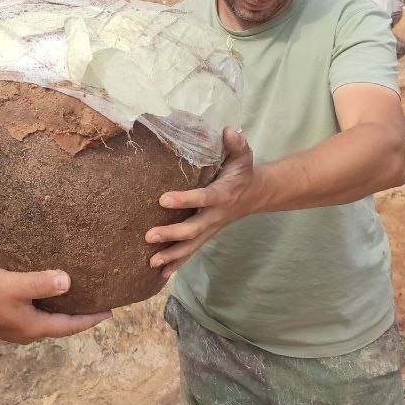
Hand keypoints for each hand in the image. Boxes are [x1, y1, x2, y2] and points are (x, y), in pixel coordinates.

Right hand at [0, 269, 109, 342]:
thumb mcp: (16, 285)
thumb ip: (42, 284)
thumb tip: (68, 282)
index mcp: (34, 328)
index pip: (70, 325)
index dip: (90, 319)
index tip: (109, 312)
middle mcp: (28, 333)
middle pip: (61, 325)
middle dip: (80, 316)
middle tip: (97, 304)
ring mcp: (16, 328)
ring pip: (47, 321)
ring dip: (63, 311)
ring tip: (77, 297)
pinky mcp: (7, 320)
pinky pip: (36, 315)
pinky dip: (48, 307)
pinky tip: (47, 294)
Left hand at [145, 127, 257, 276]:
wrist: (256, 194)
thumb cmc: (243, 172)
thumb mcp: (244, 155)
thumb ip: (237, 144)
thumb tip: (229, 131)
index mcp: (222, 194)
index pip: (203, 198)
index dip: (185, 200)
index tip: (163, 199)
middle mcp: (215, 215)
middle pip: (193, 229)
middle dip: (171, 235)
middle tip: (149, 236)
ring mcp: (211, 229)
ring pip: (191, 246)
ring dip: (172, 255)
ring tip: (152, 262)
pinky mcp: (206, 236)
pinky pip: (192, 252)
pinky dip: (177, 263)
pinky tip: (161, 274)